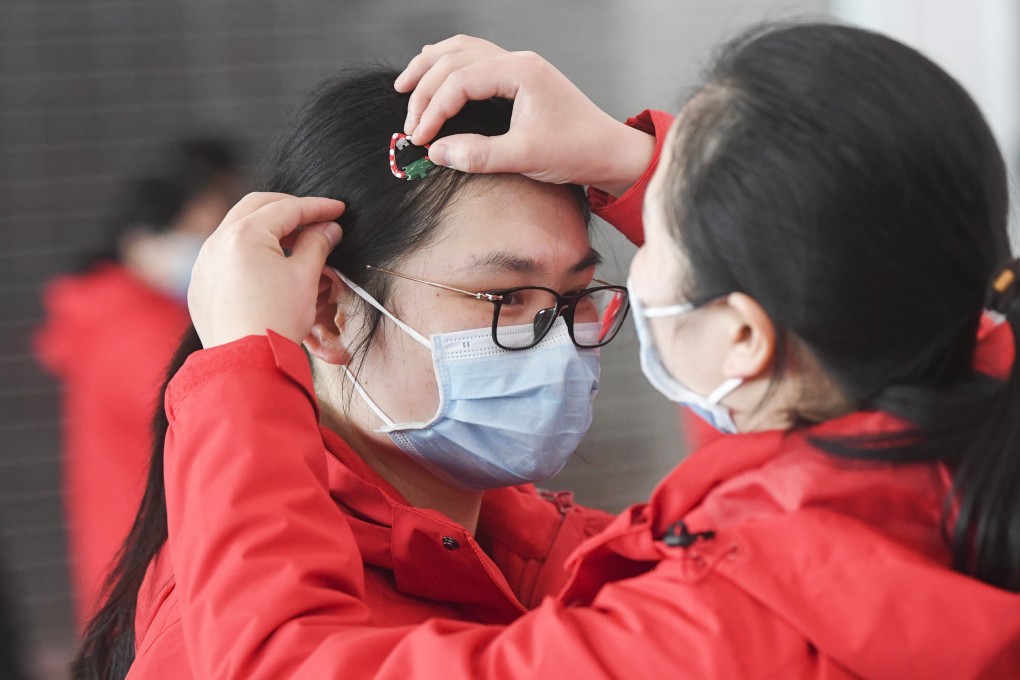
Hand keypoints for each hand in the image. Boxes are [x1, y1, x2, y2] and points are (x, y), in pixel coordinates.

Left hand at [188, 192, 343, 347]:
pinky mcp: (200, 282)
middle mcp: (218, 241)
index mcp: (245, 234)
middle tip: (313, 217)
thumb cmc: (276, 320)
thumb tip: (328, 228)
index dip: (317, 207)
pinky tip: (267, 264)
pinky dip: (247, 249)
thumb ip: (318, 245)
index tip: (338, 210)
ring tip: (293, 241)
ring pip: (236, 227)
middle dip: (288, 207)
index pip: (288, 208)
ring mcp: (204, 262)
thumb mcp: (305, 278)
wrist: (245, 363)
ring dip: (266, 227)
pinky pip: (224, 253)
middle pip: (256, 206)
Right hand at [395, 35, 654, 195]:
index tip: (420, 138)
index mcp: (520, 71)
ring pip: (462, 53)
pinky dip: (449, 68)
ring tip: (405, 87)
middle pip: (454, 60)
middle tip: (410, 124)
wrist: (610, 152)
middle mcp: (517, 61)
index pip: (460, 81)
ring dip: (431, 69)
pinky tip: (435, 76)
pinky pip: (475, 62)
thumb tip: (437, 153)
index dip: (434, 110)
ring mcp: (518, 68)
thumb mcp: (525, 157)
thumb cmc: (578, 150)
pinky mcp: (518, 81)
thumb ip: (478, 154)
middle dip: (425, 91)